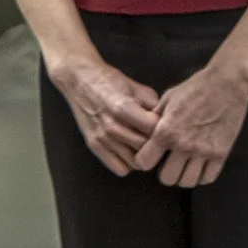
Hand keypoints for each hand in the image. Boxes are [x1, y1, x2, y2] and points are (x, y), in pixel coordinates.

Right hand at [50, 58, 161, 177]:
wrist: (78, 79)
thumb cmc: (109, 81)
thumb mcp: (136, 87)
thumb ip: (154, 106)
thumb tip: (169, 123)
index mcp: (123, 108)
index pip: (154, 131)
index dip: (164, 129)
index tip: (166, 127)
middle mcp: (112, 126)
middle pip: (146, 149)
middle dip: (155, 145)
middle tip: (158, 139)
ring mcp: (101, 138)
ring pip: (135, 162)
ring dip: (142, 156)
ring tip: (144, 146)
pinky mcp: (93, 145)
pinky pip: (119, 168)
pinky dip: (128, 164)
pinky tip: (129, 151)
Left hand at [135, 63, 247, 187]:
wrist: (226, 85)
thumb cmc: (193, 89)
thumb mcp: (166, 100)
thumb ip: (154, 119)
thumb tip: (143, 131)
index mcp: (165, 131)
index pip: (144, 162)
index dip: (143, 161)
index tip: (148, 156)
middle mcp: (183, 145)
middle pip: (167, 178)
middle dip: (163, 172)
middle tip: (166, 163)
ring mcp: (204, 151)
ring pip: (188, 182)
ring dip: (183, 176)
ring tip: (183, 166)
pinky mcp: (222, 154)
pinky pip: (208, 178)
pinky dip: (201, 176)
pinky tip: (199, 166)